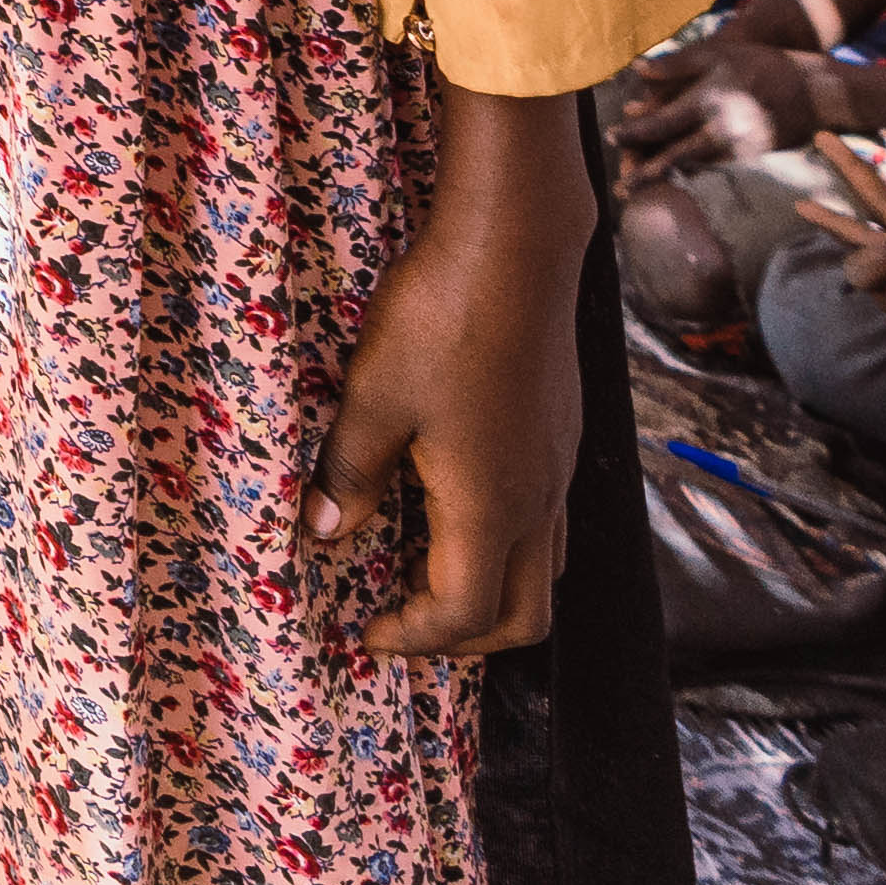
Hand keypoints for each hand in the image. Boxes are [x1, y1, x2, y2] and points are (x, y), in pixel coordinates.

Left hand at [314, 153, 588, 656]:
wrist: (515, 245)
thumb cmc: (440, 319)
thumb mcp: (372, 400)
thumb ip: (349, 474)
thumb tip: (325, 535)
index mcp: (493, 508)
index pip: (464, 615)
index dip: (414, 638)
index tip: (365, 634)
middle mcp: (540, 501)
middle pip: (525, 615)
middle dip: (464, 639)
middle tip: (399, 620)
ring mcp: (559, 467)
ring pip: (544, 568)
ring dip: (488, 590)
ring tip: (422, 567)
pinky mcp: (561, 433)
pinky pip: (546, 519)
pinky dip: (503, 542)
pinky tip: (454, 501)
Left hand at [612, 44, 842, 179]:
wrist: (814, 93)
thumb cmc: (760, 65)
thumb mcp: (718, 53)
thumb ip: (676, 63)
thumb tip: (637, 70)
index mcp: (709, 100)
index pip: (662, 121)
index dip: (635, 132)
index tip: (610, 137)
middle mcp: (721, 129)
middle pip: (674, 154)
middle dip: (644, 169)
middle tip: (619, 184)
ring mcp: (738, 148)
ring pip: (692, 166)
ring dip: (663, 177)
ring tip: (635, 188)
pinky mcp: (751, 157)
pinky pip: (713, 168)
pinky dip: (690, 173)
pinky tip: (672, 178)